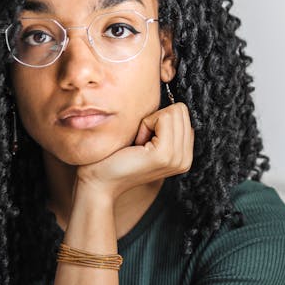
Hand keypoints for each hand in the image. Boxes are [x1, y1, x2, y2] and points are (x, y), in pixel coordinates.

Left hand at [76, 102, 193, 200]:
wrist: (99, 181)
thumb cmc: (116, 156)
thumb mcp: (147, 139)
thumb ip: (164, 126)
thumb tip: (172, 102)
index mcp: (184, 155)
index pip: (184, 115)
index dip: (159, 119)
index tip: (144, 139)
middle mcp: (185, 159)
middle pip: (181, 110)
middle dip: (156, 119)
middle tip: (140, 141)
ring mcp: (177, 158)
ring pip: (174, 112)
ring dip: (150, 122)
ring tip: (138, 144)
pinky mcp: (164, 155)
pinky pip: (163, 117)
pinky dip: (146, 124)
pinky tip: (136, 144)